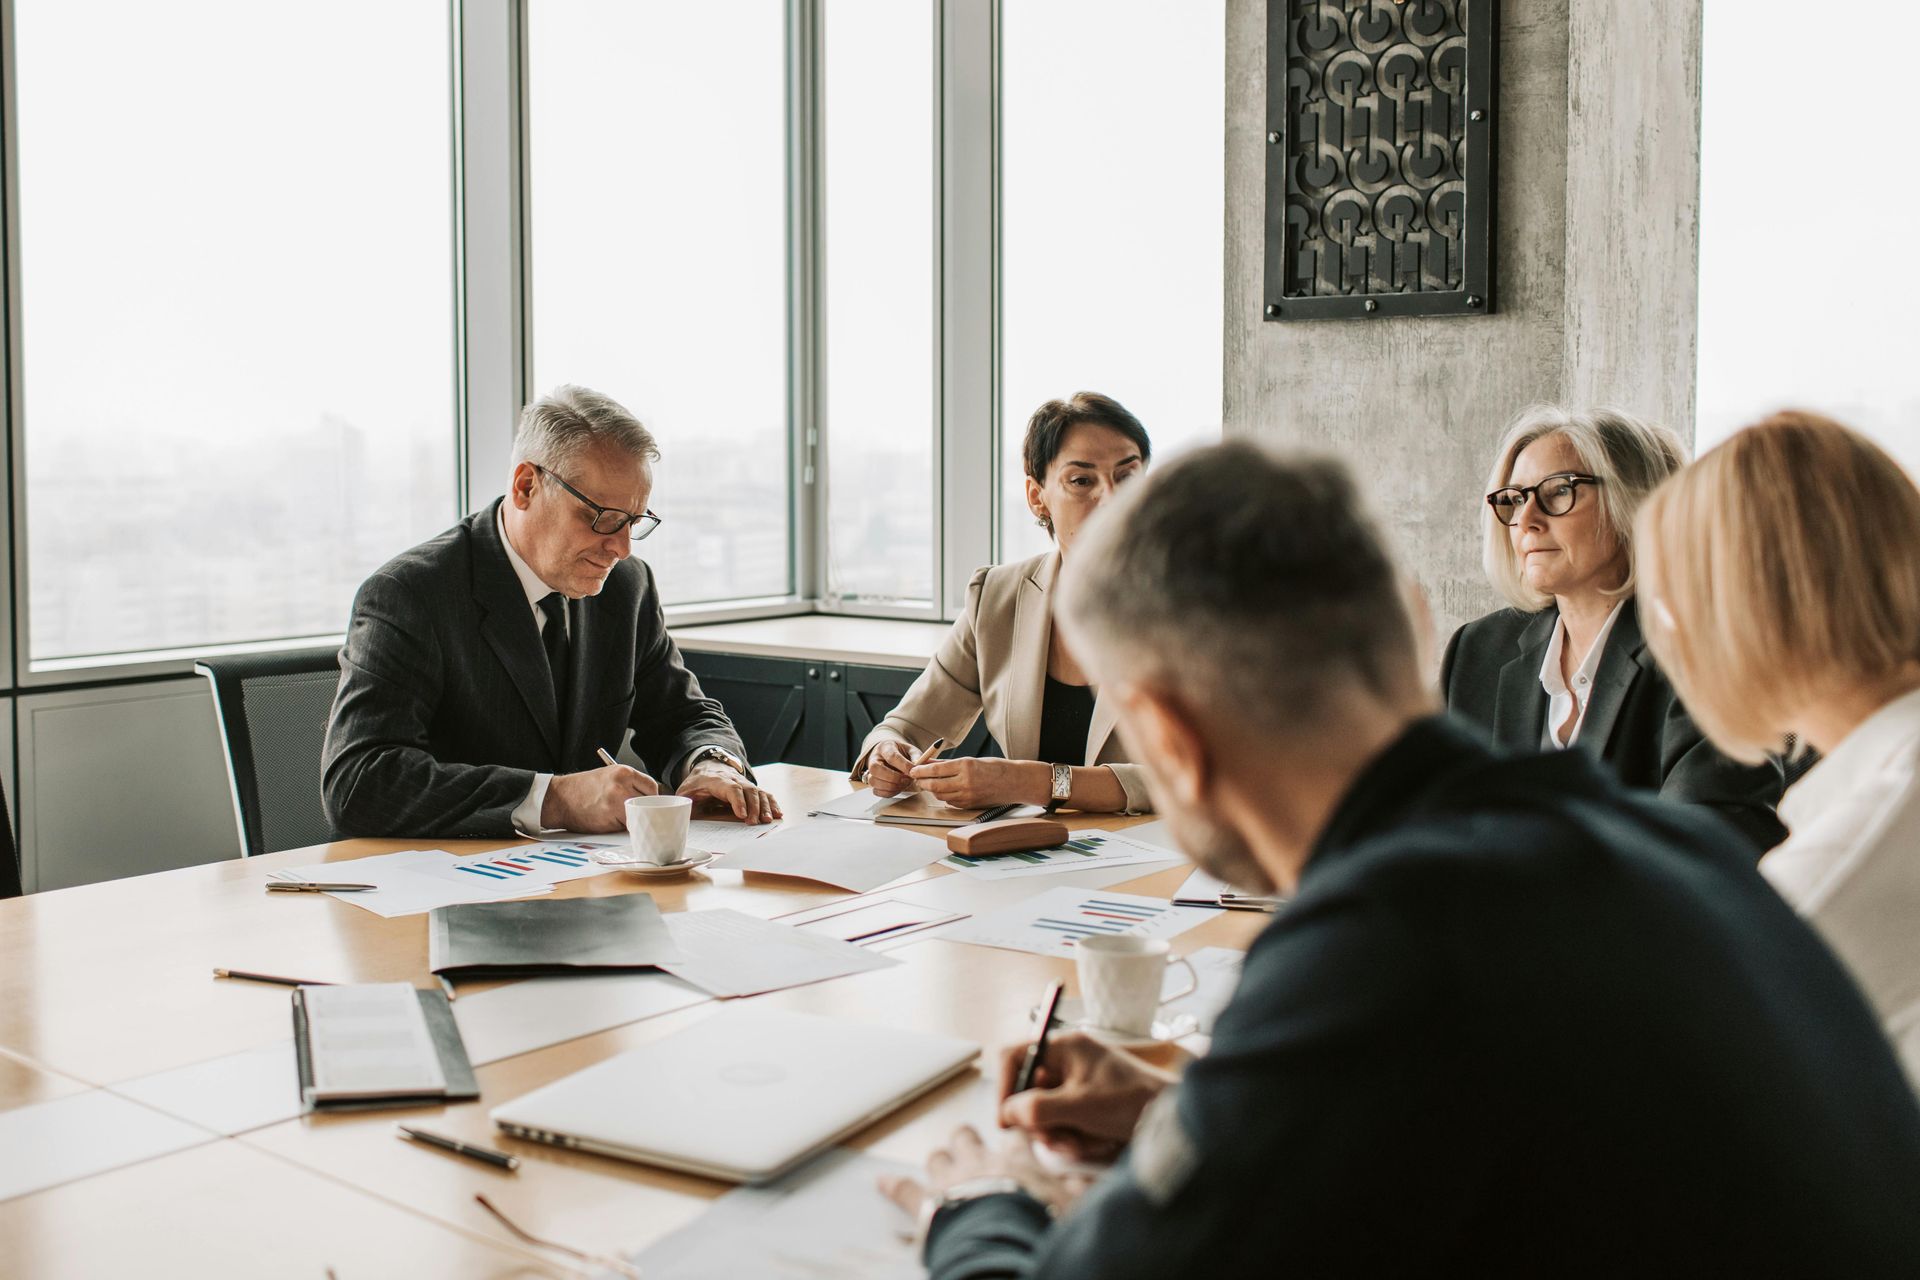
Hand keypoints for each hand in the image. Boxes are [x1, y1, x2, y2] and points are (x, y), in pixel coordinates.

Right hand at [543, 763, 657, 831]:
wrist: (559, 799)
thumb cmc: (582, 790)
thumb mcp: (609, 777)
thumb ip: (629, 785)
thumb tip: (650, 800)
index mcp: (624, 771)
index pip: (652, 787)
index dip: (649, 798)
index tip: (646, 804)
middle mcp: (622, 784)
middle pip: (648, 802)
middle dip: (643, 810)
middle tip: (634, 814)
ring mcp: (617, 800)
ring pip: (639, 815)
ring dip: (632, 820)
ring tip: (616, 816)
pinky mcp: (610, 816)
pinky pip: (627, 825)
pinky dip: (622, 827)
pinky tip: (609, 821)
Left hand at [677, 763, 782, 824]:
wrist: (708, 767)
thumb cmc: (695, 785)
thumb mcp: (684, 792)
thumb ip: (683, 803)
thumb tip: (679, 818)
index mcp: (716, 781)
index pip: (730, 788)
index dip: (737, 801)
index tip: (741, 815)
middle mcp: (734, 780)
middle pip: (748, 790)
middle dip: (753, 807)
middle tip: (754, 823)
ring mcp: (744, 784)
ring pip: (758, 792)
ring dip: (765, 807)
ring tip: (768, 820)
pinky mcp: (751, 789)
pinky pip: (764, 794)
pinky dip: (772, 803)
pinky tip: (778, 813)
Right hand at [866, 741, 919, 797]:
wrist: (893, 755)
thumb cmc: (902, 753)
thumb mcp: (911, 750)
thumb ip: (916, 757)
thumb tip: (920, 767)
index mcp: (885, 747)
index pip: (891, 756)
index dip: (903, 766)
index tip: (913, 772)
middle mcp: (874, 758)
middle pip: (876, 769)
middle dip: (894, 778)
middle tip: (907, 780)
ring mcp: (871, 771)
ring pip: (874, 781)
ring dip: (891, 786)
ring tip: (904, 784)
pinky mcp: (872, 782)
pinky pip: (876, 791)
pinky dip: (888, 792)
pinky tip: (898, 788)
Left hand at [877, 1125, 1086, 1239]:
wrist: (1004, 1243)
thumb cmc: (1039, 1225)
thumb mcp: (1072, 1208)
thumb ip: (1080, 1191)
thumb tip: (1090, 1181)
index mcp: (1016, 1161)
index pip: (1015, 1138)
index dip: (1014, 1137)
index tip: (1015, 1137)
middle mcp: (980, 1162)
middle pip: (969, 1138)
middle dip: (968, 1140)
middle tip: (970, 1144)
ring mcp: (950, 1180)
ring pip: (939, 1157)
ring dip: (940, 1161)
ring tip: (941, 1164)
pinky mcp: (925, 1203)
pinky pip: (903, 1189)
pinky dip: (891, 1186)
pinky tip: (880, 1182)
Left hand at [909, 758, 1048, 808]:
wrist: (1015, 782)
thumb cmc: (995, 768)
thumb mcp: (972, 760)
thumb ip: (950, 764)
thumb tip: (930, 762)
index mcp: (966, 766)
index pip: (936, 769)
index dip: (921, 770)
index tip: (913, 769)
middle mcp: (966, 782)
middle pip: (935, 785)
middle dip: (923, 782)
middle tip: (917, 778)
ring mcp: (968, 795)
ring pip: (941, 795)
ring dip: (933, 790)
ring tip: (929, 784)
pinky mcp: (970, 805)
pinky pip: (951, 802)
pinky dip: (945, 797)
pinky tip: (944, 791)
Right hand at [997, 1032, 1173, 1164]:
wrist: (1172, 1117)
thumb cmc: (1130, 1102)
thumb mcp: (1079, 1106)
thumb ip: (1037, 1108)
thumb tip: (1006, 1113)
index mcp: (1064, 1046)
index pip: (1014, 1057)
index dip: (1004, 1087)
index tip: (1007, 1121)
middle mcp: (1067, 1061)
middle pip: (1027, 1093)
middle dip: (1041, 1123)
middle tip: (1058, 1139)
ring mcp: (1076, 1084)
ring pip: (1045, 1115)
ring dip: (1061, 1136)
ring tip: (1085, 1143)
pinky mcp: (1086, 1105)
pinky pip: (1064, 1125)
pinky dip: (1076, 1139)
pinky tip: (1098, 1142)